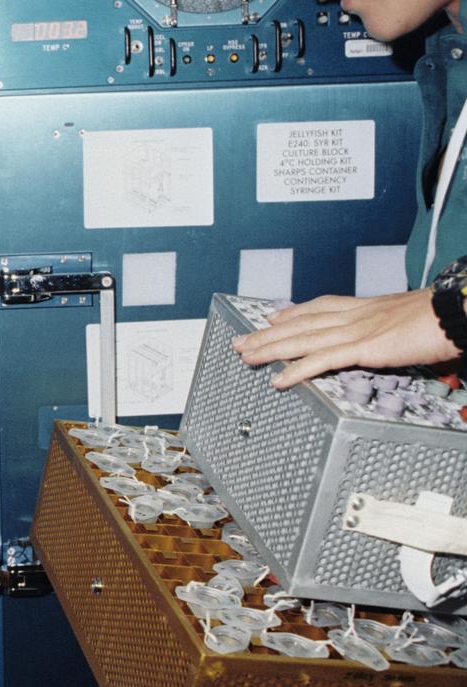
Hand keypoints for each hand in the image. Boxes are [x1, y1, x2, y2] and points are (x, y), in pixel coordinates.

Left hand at [231, 289, 459, 387]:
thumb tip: (383, 336)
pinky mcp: (363, 348)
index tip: (272, 316)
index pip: (319, 307)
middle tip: (241, 340)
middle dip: (267, 333)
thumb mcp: (406, 317)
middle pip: (300, 323)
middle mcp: (354, 315)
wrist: (455, 313)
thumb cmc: (439, 318)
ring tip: (246, 357)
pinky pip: (321, 361)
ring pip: (302, 340)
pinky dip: (296, 370)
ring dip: (270, 350)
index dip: (293, 312)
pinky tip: (279, 379)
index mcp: (365, 306)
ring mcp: (356, 330)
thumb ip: (386, 327)